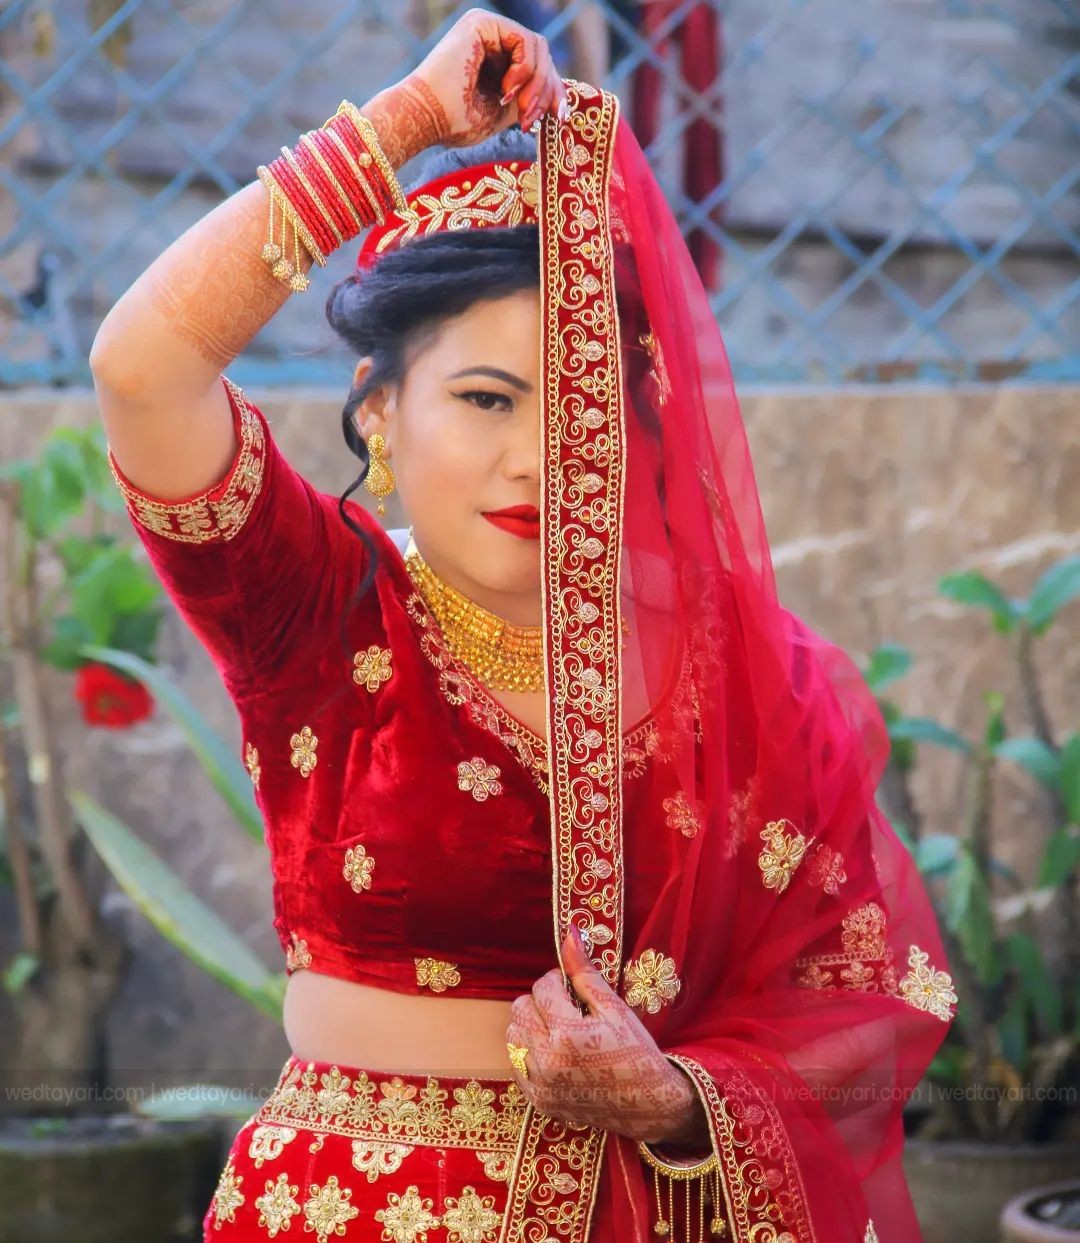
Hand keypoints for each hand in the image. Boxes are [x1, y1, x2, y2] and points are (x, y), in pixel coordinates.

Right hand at [409, 7, 569, 147]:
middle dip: (547, 91)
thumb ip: (528, 97)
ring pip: (539, 49)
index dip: (554, 91)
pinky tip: (505, 92)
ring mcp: (488, 27)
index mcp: (495, 57)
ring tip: (519, 110)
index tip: (558, 119)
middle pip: (542, 56)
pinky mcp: (483, 23)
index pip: (539, 66)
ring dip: (537, 85)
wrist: (426, 119)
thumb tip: (559, 93)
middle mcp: (492, 37)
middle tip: (531, 119)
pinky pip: (526, 42)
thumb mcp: (504, 112)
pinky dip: (524, 71)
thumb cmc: (456, 123)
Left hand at [505, 926, 707, 1145]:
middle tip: (567, 1009)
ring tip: (560, 1030)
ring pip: (513, 1036)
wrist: (649, 1106)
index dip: (557, 982)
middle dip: (540, 1002)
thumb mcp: (614, 1007)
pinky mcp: (539, 1101)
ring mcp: (540, 1085)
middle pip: (519, 1009)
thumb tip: (569, 933)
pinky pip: (517, 1064)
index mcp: (567, 1034)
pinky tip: (556, 1053)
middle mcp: (547, 1061)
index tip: (573, 989)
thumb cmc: (637, 1052)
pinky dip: (531, 1053)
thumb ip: (585, 972)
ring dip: (532, 1026)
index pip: (541, 988)